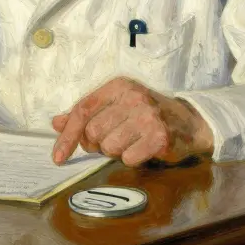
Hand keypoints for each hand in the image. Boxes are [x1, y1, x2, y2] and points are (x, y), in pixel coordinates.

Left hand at [51, 77, 213, 166]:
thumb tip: (56, 123)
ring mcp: (148, 115)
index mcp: (117, 86)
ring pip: (109, 146)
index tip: (58, 157)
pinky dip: (132, 158)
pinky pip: (128, 158)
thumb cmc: (145, 114)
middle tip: (111, 141)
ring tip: (130, 142)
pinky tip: (142, 149)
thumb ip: (86, 114)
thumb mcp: (115, 106)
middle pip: (93, 132)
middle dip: (97, 144)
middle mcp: (132, 96)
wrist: (188, 122)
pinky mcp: (160, 136)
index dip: (67, 135)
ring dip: (115, 151)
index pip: (82, 110)